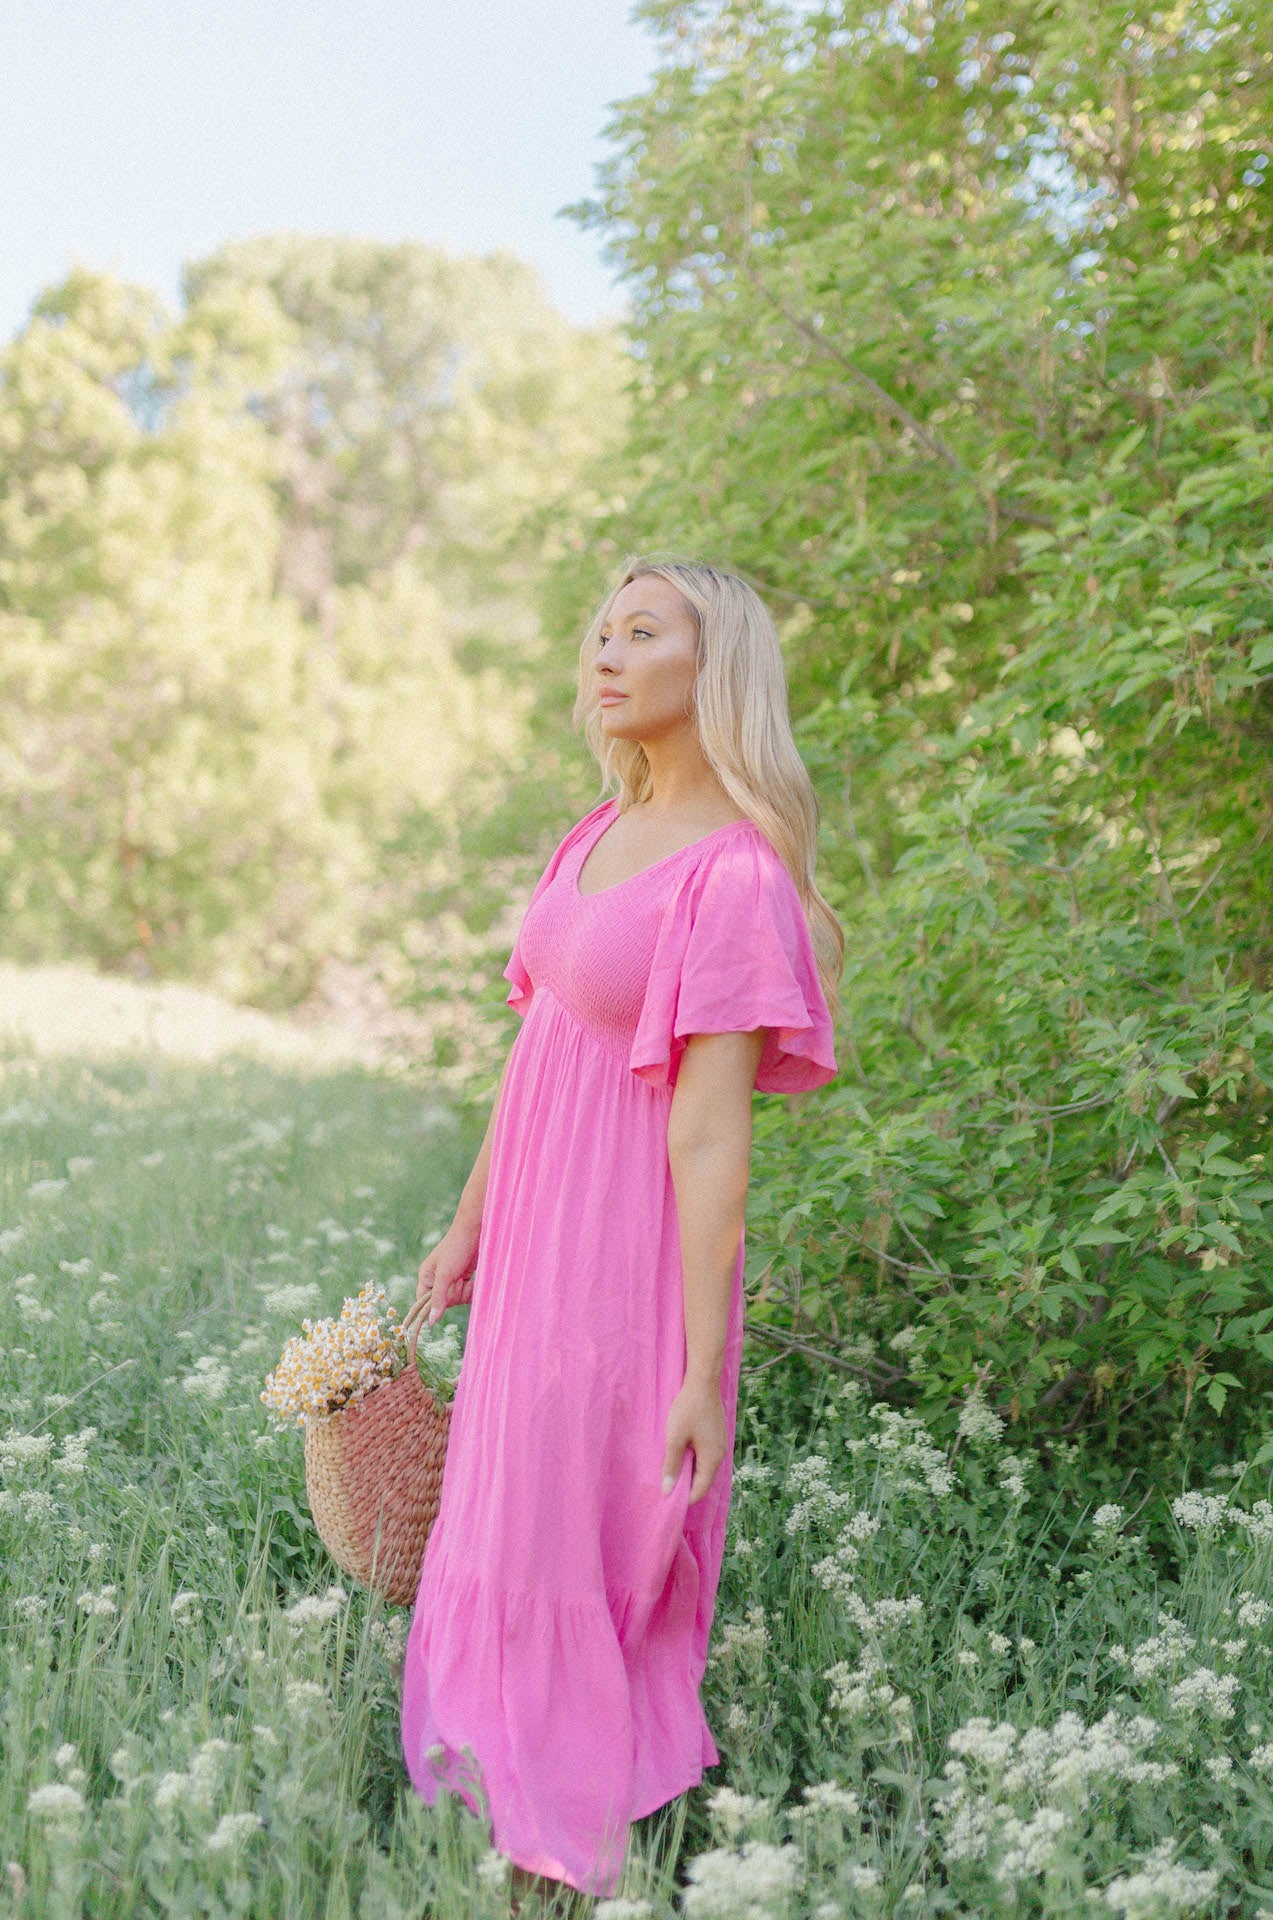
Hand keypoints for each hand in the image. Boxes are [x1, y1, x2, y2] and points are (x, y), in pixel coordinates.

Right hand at [408, 1215, 479, 1330]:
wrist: (476, 1231)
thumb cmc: (456, 1248)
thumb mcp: (445, 1274)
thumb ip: (438, 1298)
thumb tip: (430, 1321)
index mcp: (426, 1276)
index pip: (422, 1301)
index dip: (432, 1305)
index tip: (445, 1299)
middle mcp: (436, 1279)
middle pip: (442, 1303)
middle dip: (452, 1294)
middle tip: (457, 1279)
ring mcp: (450, 1279)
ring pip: (455, 1300)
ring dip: (463, 1291)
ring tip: (465, 1277)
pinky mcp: (463, 1278)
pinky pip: (465, 1295)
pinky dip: (470, 1291)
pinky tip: (472, 1281)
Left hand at [661, 1375, 726, 1505]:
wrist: (703, 1382)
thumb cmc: (688, 1409)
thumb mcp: (675, 1438)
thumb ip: (671, 1465)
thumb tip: (667, 1491)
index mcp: (712, 1459)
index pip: (700, 1490)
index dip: (684, 1498)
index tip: (667, 1499)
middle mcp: (720, 1455)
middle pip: (703, 1480)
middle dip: (686, 1485)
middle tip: (666, 1485)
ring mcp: (720, 1444)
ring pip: (704, 1467)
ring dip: (689, 1471)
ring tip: (670, 1469)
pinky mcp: (716, 1435)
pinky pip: (705, 1456)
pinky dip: (693, 1460)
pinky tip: (680, 1453)